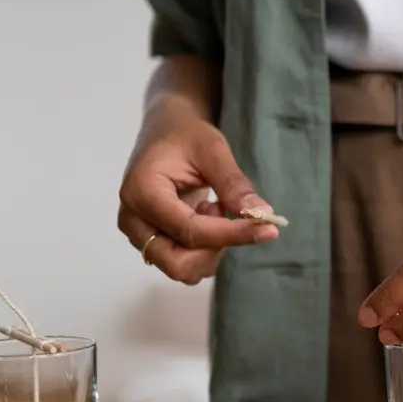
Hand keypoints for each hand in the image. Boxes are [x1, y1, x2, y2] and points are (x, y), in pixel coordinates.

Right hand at [117, 98, 278, 284]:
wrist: (166, 132)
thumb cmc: (186, 136)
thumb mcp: (213, 150)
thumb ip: (234, 184)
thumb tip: (263, 214)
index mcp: (142, 192)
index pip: (190, 231)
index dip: (232, 234)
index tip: (269, 229)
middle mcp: (133, 220)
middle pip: (179, 264)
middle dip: (215, 249)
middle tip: (228, 214)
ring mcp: (139, 234)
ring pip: (183, 269)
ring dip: (211, 247)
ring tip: (214, 206)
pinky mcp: (151, 240)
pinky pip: (184, 261)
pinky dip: (205, 247)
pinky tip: (206, 214)